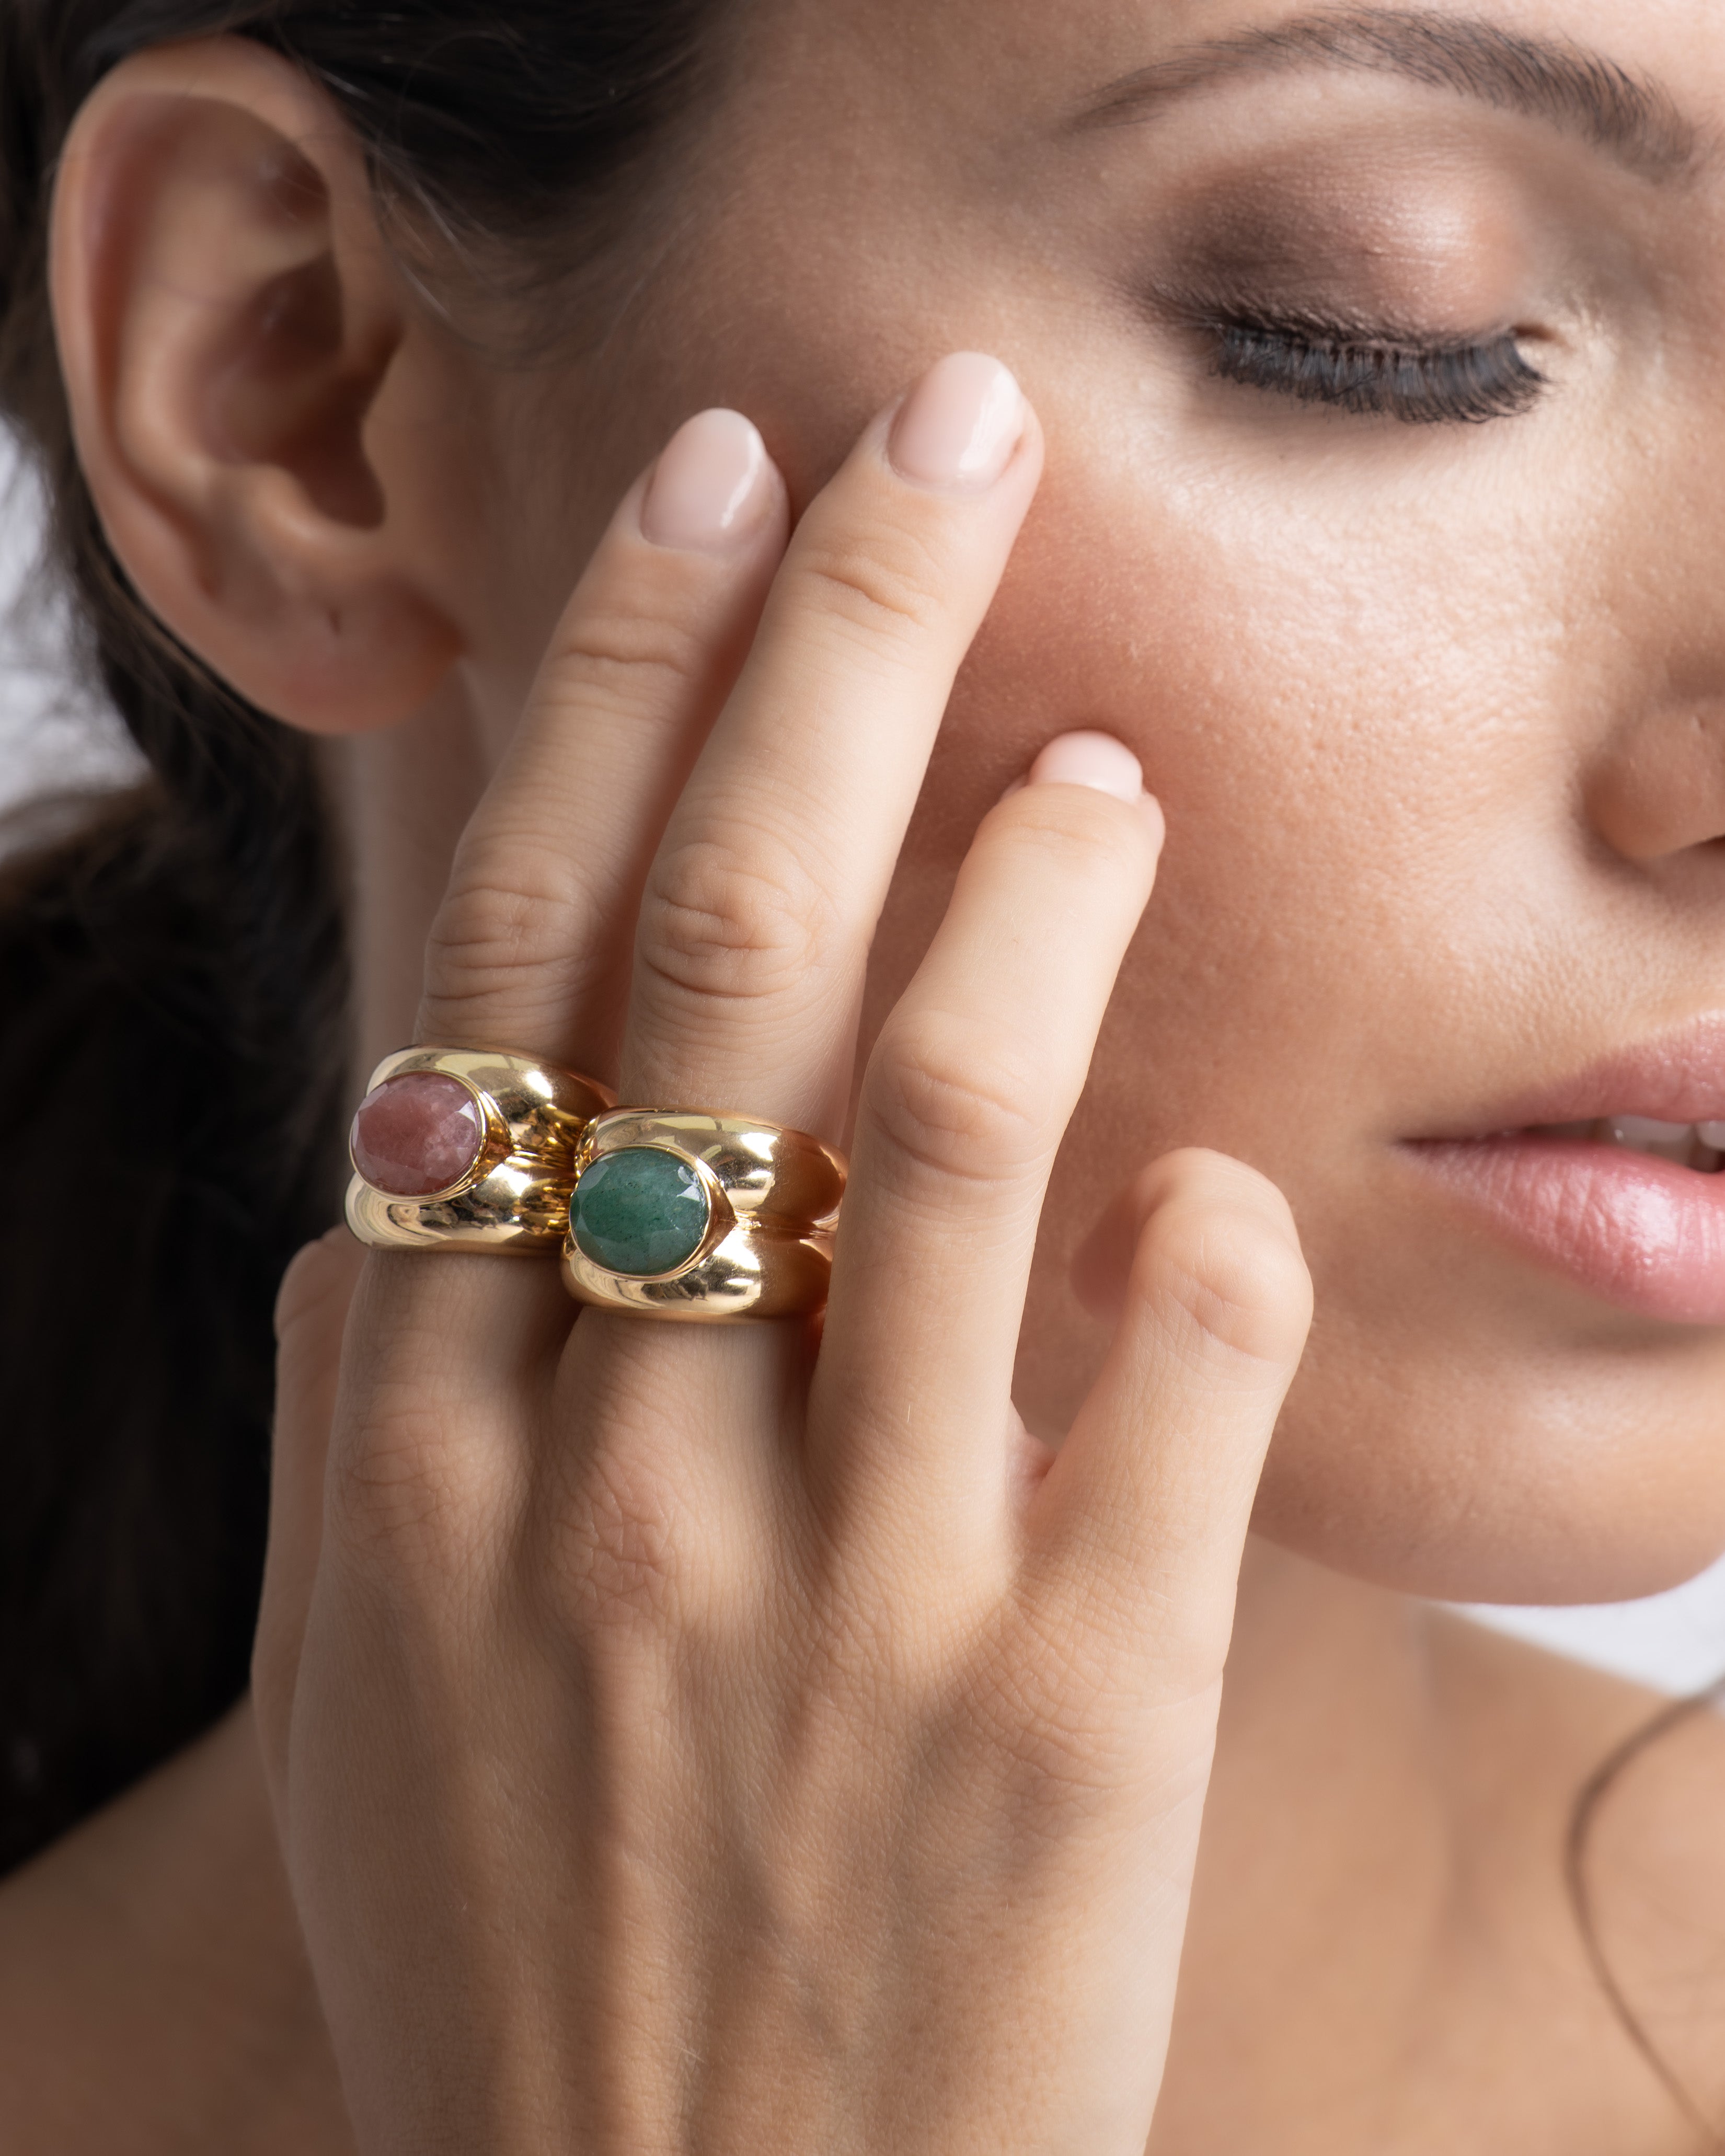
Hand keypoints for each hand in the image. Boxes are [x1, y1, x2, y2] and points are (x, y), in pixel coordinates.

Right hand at [254, 352, 1312, 2154]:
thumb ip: (387, 1421)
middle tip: (937, 440)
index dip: (619, 687)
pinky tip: (1216, 1177)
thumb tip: (419, 1183)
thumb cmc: (528, 1947)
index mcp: (436, 1438)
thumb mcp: (373, 1683)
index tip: (716, 496)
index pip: (523, 959)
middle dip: (832, 646)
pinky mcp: (1070, 1718)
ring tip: (1096, 757)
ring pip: (951, 1125)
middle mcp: (621, 1472)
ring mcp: (851, 1596)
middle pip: (721, 953)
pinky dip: (1202, 1243)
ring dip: (1036, 889)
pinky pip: (1163, 1390)